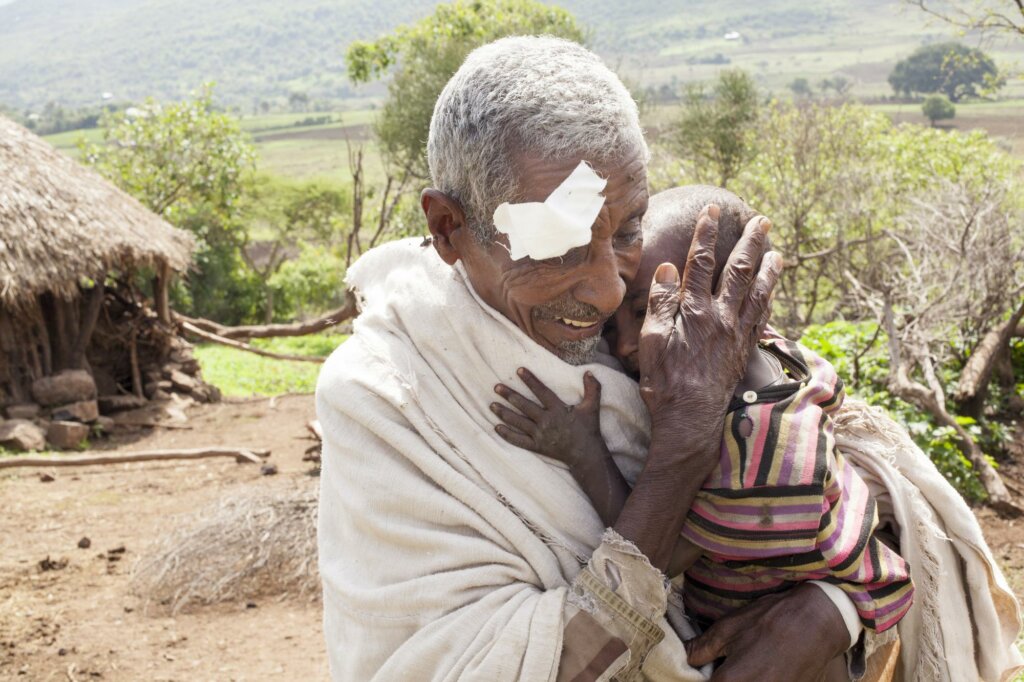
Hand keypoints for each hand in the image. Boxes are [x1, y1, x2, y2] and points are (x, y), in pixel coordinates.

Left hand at [491, 368, 608, 468]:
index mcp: (558, 410)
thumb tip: (589, 372)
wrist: (585, 454)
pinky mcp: (537, 446)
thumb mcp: (592, 408)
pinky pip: (519, 440)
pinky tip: (497, 427)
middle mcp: (547, 421)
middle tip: (496, 387)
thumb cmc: (589, 430)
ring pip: (518, 422)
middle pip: (524, 406)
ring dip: (504, 413)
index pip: (541, 392)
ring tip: (491, 405)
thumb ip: (593, 389)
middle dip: (509, 396)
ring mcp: (540, 435)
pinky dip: (507, 434)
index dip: (530, 381)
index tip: (519, 370)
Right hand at [640, 205, 780, 435]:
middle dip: (751, 242)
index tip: (712, 211)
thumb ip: (660, 302)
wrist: (690, 418)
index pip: (701, 262)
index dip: (706, 234)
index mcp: (695, 310)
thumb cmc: (664, 381)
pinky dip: (769, 298)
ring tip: (777, 251)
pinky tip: (772, 291)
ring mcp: (736, 333)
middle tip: (762, 221)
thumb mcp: (651, 339)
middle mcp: (722, 317)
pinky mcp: (743, 349)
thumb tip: (667, 269)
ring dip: (769, 268)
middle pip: (739, 270)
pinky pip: (762, 316)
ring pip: (758, 292)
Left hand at [684, 583, 849, 680]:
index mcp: (731, 681)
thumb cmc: (770, 621)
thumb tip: (686, 657)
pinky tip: (759, 671)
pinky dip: (757, 680)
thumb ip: (702, 648)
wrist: (817, 623)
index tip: (703, 673)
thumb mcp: (729, 628)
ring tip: (744, 667)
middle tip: (720, 669)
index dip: (701, 681)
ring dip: (738, 681)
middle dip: (721, 680)